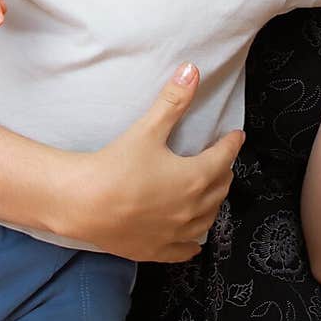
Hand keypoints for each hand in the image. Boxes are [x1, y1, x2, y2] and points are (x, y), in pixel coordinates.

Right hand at [63, 64, 244, 261]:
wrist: (83, 203)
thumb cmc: (116, 164)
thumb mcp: (147, 129)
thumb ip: (173, 100)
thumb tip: (192, 69)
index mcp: (195, 177)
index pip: (223, 157)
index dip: (232, 144)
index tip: (236, 135)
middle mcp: (192, 208)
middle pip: (220, 188)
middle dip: (224, 171)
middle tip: (222, 159)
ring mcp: (176, 233)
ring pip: (208, 219)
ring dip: (214, 203)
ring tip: (212, 192)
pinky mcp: (157, 250)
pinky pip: (185, 250)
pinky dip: (194, 243)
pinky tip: (195, 243)